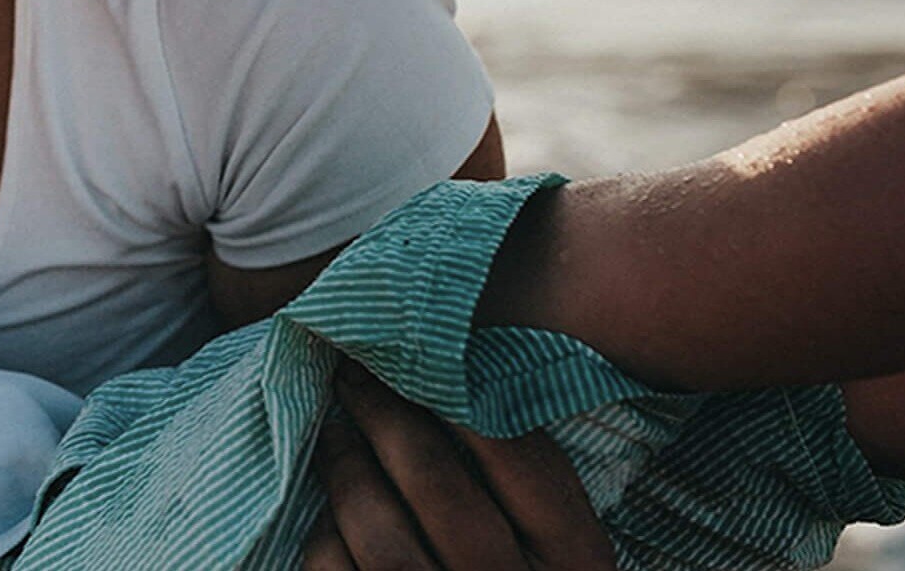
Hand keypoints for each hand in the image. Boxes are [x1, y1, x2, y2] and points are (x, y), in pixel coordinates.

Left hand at [301, 361, 615, 570]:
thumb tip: (461, 370)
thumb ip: (527, 482)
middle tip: (352, 369)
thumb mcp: (554, 546)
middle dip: (384, 414)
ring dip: (345, 468)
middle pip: (438, 483)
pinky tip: (326, 509)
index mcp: (580, 565)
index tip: (416, 353)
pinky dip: (324, 537)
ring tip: (332, 428)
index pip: (520, 456)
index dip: (459, 393)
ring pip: (380, 534)